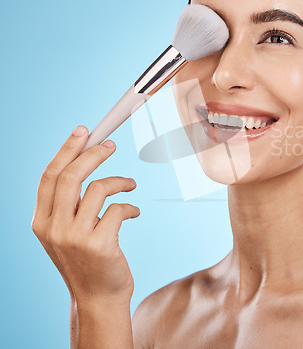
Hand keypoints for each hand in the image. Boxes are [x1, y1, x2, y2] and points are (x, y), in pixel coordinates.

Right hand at [32, 125, 139, 304]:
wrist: (98, 298)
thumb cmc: (87, 260)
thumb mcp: (67, 232)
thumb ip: (69, 203)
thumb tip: (86, 160)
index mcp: (41, 221)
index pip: (50, 175)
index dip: (67, 149)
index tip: (84, 131)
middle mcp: (53, 228)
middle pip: (71, 176)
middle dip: (93, 154)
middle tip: (111, 145)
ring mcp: (75, 238)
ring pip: (98, 188)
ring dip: (120, 181)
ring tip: (130, 185)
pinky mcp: (99, 245)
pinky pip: (118, 209)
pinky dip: (130, 205)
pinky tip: (134, 212)